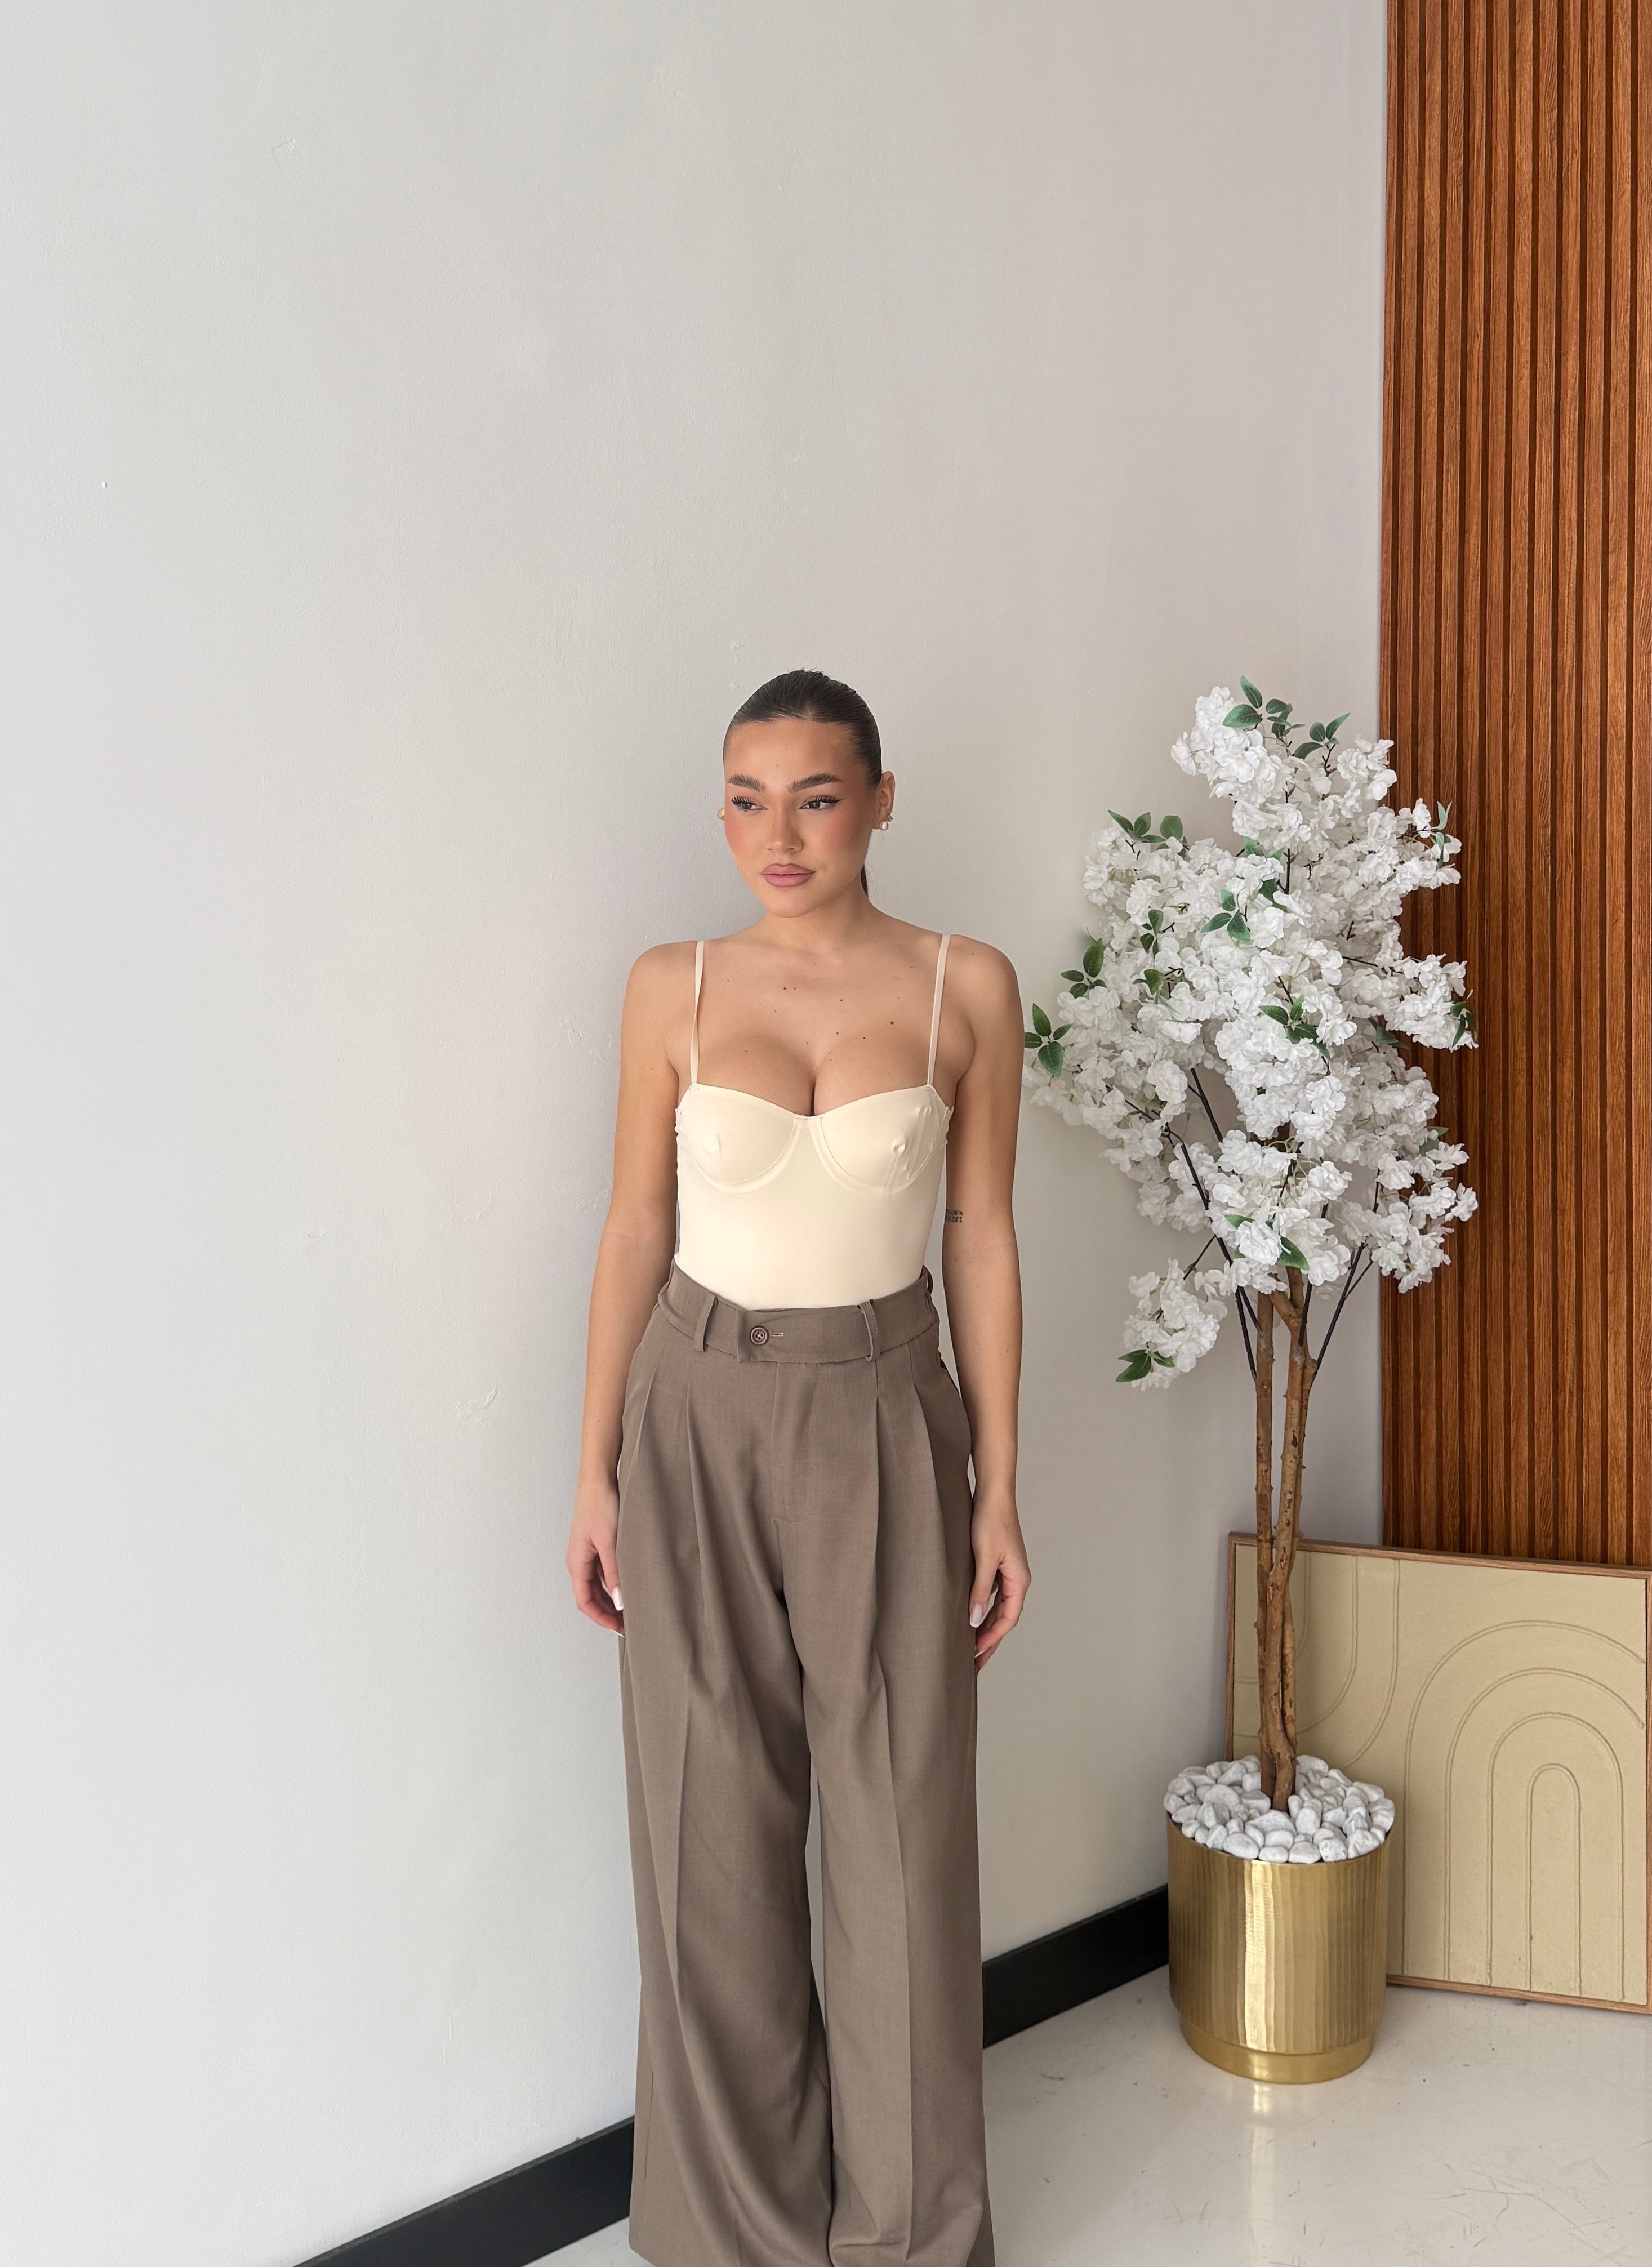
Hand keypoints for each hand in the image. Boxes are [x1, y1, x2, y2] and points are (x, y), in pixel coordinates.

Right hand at [567, 1476, 623, 1632]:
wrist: (599, 1478)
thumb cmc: (600, 1505)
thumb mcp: (610, 1542)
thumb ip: (614, 1573)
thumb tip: (619, 1601)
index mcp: (577, 1562)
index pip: (585, 1601)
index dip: (601, 1618)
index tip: (620, 1628)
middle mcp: (580, 1560)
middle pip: (591, 1596)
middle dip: (608, 1612)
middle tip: (630, 1623)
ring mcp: (588, 1553)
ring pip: (598, 1585)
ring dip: (612, 1598)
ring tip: (633, 1607)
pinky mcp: (598, 1544)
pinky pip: (604, 1571)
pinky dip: (615, 1582)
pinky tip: (630, 1584)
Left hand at [968, 1495, 1028, 1667]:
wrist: (993, 1494)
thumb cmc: (991, 1521)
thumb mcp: (983, 1558)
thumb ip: (980, 1590)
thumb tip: (974, 1621)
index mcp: (1019, 1579)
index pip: (1008, 1619)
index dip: (992, 1639)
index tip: (976, 1655)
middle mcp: (1017, 1579)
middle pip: (1005, 1618)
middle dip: (990, 1640)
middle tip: (974, 1662)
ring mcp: (1009, 1572)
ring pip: (999, 1608)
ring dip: (986, 1626)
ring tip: (971, 1646)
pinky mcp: (999, 1565)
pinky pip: (993, 1595)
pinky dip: (983, 1609)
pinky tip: (971, 1617)